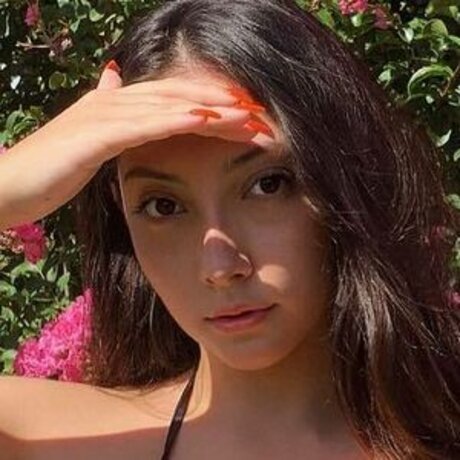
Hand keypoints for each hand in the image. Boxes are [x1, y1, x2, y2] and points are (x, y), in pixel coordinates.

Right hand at [0, 63, 272, 229]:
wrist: (9, 184)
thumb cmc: (51, 168)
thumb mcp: (87, 138)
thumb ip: (105, 109)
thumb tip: (114, 78)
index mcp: (119, 106)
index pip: (176, 99)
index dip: (212, 103)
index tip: (247, 115)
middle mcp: (115, 102)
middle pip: (181, 96)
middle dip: (222, 103)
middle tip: (261, 111)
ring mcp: (105, 115)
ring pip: (169, 106)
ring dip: (211, 107)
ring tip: (247, 111)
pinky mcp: (95, 135)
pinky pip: (144, 124)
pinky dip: (177, 119)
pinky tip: (205, 118)